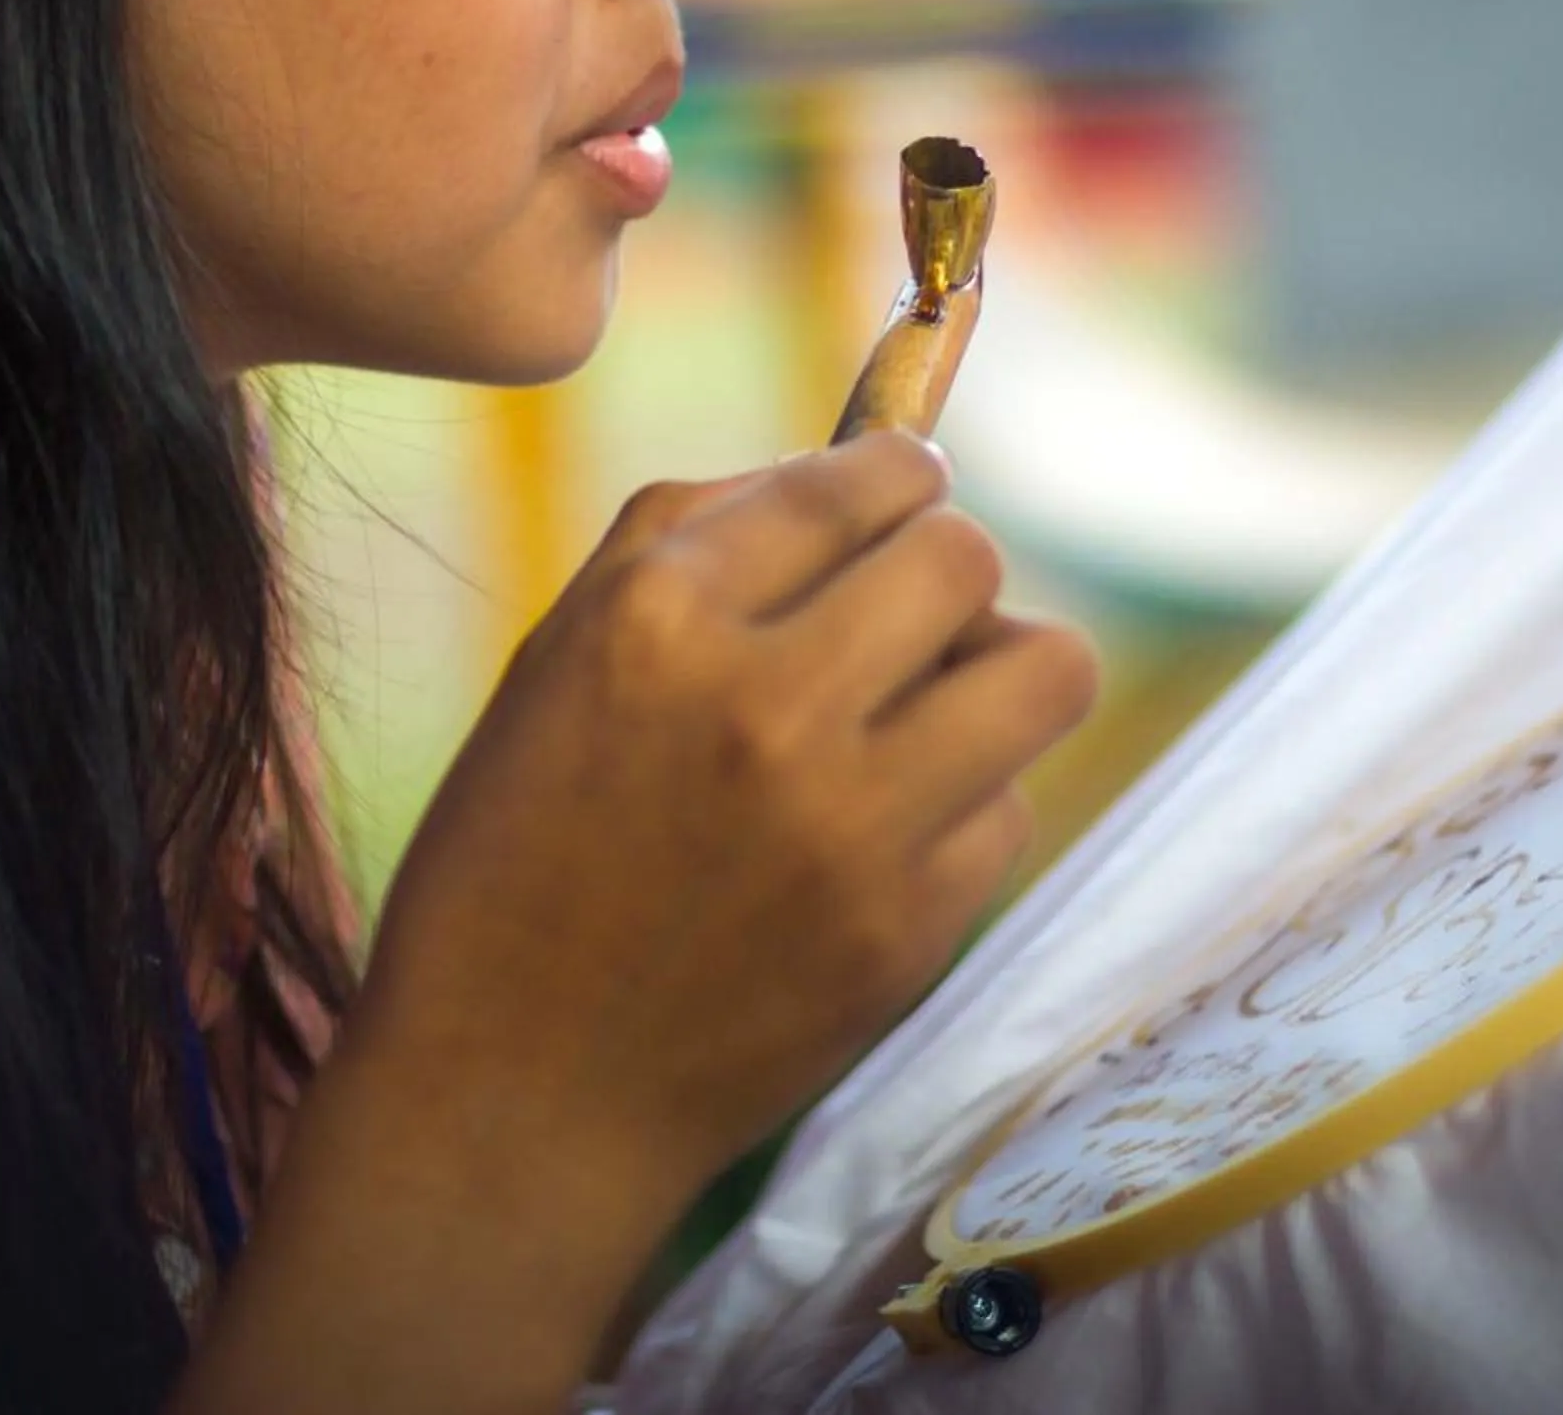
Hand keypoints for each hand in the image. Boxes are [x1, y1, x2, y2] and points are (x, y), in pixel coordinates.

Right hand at [352, 430, 1098, 1209]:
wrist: (517, 1095)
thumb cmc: (519, 856)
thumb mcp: (557, 659)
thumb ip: (692, 537)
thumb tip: (853, 467)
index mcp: (657, 617)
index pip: (852, 480)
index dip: (896, 471)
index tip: (905, 488)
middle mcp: (765, 702)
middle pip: (966, 557)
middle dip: (945, 565)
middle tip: (908, 609)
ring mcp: (851, 824)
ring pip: (1046, 668)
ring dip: (1002, 667)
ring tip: (939, 702)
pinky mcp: (910, 929)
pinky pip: (1011, 808)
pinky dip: (963, 806)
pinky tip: (884, 833)